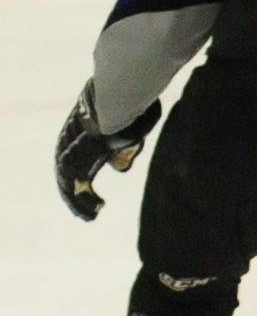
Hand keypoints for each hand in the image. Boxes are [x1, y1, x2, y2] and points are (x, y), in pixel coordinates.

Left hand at [55, 82, 161, 220]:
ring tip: (92, 216)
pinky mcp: (75, 161)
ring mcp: (69, 150)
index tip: (90, 193)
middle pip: (66, 175)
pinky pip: (76, 188)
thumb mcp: (130, 132)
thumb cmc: (131, 107)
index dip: (80, 178)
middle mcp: (68, 140)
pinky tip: (98, 208)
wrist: (122, 99)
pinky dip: (85, 201)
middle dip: (75, 196)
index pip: (72, 158)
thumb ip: (124, 150)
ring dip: (80, 203)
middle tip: (87, 213)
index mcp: (79, 129)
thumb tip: (119, 169)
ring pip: (68, 184)